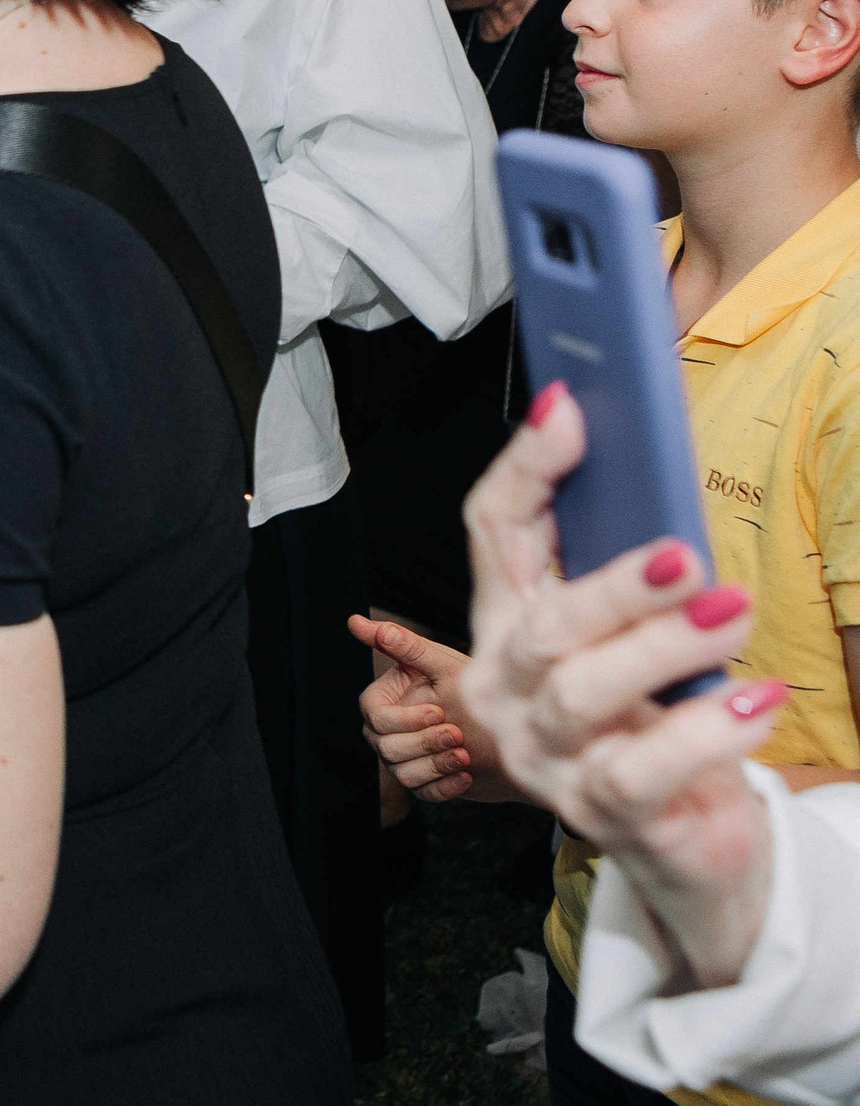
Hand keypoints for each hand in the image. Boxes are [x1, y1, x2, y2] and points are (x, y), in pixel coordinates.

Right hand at [350, 616, 514, 801]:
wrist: (511, 725)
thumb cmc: (470, 686)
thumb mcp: (440, 663)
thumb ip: (402, 645)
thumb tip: (355, 620)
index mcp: (384, 702)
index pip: (378, 718)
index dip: (406, 718)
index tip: (438, 710)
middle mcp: (387, 733)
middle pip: (387, 748)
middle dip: (424, 742)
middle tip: (457, 733)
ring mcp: (404, 759)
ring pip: (404, 773)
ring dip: (435, 765)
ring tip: (464, 755)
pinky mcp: (425, 782)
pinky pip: (424, 793)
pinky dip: (445, 786)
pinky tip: (465, 774)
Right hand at [458, 386, 781, 986]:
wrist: (686, 840)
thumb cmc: (660, 717)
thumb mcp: (640, 632)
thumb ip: (634, 564)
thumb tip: (655, 474)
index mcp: (509, 625)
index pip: (492, 532)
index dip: (525, 468)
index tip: (571, 408)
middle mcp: (509, 690)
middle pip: (539, 625)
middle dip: (610, 587)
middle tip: (684, 557)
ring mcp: (545, 758)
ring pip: (580, 694)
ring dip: (662, 648)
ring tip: (734, 616)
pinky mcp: (598, 814)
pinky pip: (641, 772)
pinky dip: (704, 733)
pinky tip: (756, 702)